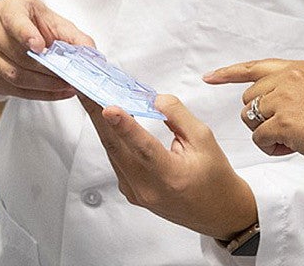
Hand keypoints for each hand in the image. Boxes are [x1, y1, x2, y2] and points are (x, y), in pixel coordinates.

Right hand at [0, 0, 94, 99]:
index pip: (14, 21)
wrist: (10, 29)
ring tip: (67, 86)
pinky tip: (56, 92)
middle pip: (17, 55)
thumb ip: (75, 37)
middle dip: (47, 69)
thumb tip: (93, 57)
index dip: (26, 34)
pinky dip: (38, 94)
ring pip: (13, 75)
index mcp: (9, 9)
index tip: (40, 46)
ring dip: (44, 85)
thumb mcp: (55, 21)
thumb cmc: (34, 22)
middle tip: (70, 76)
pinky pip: (12, 90)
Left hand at [80, 93, 257, 239]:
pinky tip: (110, 122)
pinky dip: (113, 139)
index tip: (109, 108)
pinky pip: (117, 161)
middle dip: (98, 116)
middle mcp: (148, 189)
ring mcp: (135, 193)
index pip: (144, 148)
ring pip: (114, 153)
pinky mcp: (130, 192)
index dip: (125, 126)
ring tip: (94, 99)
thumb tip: (154, 99)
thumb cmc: (214, 177)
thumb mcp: (204, 139)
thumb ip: (178, 116)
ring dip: (103, 125)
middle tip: (87, 91)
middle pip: (117, 148)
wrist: (216, 211)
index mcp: (171, 176)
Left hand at [204, 59, 303, 161]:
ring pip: (250, 120)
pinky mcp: (282, 121)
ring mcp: (284, 98)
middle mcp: (288, 78)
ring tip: (292, 138)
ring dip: (266, 133)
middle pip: (249, 100)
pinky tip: (292, 147)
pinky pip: (260, 139)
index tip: (209, 77)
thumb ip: (296, 87)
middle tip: (286, 130)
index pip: (255, 67)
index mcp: (298, 68)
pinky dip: (271, 148)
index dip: (228, 73)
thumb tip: (270, 101)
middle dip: (260, 117)